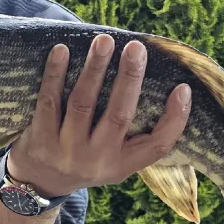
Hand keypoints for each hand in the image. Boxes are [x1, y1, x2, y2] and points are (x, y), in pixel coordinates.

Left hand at [6, 34, 190, 196]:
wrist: (40, 182)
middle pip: (119, 116)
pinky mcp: (41, 139)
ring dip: (94, 68)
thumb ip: (134, 133)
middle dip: (129, 78)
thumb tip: (159, 82)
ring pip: (83, 103)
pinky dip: (55, 74)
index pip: (158, 146)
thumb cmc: (87, 158)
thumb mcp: (114, 158)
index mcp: (123, 164)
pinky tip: (62, 51)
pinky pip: (49, 101)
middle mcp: (98, 159)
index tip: (183, 88)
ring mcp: (67, 151)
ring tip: (103, 40)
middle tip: (136, 47)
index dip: (175, 119)